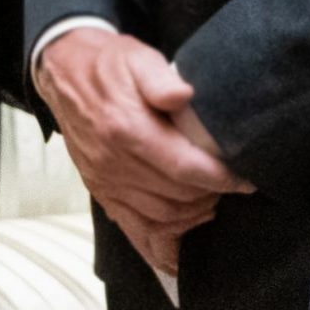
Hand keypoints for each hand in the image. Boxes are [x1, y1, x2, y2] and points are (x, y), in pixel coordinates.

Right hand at [36, 29, 251, 274]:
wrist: (64, 75)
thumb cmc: (109, 65)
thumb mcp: (138, 58)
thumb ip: (160, 78)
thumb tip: (183, 95)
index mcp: (127, 129)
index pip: (185, 167)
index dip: (221, 178)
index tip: (245, 179)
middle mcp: (115, 163)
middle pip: (178, 197)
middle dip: (211, 196)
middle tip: (230, 186)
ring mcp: (107, 183)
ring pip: (161, 218)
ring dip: (193, 216)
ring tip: (212, 200)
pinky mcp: (102, 193)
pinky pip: (134, 230)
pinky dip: (160, 246)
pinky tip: (181, 252)